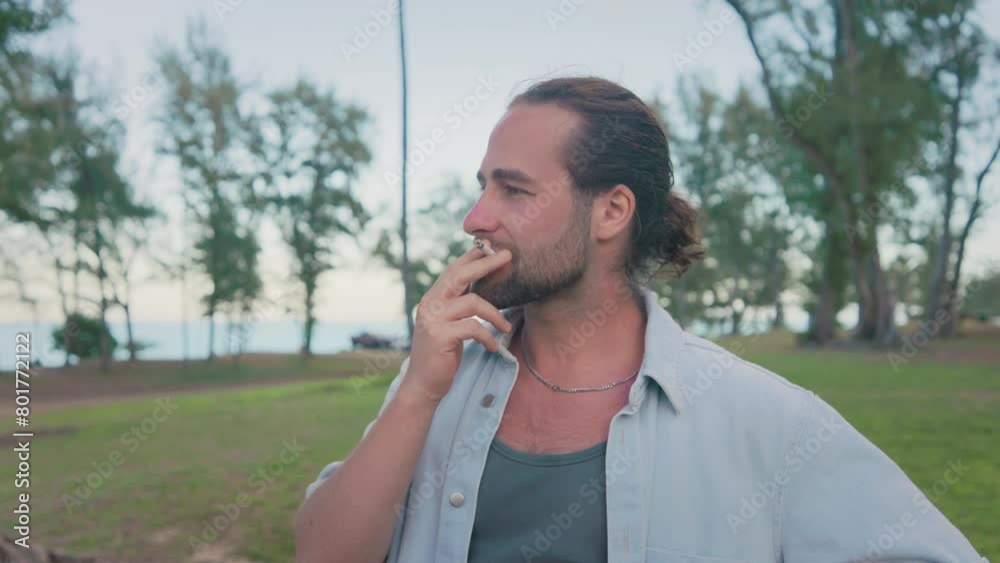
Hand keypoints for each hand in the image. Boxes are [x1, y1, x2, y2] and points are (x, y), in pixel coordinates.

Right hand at [400, 242, 512, 404]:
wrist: (423, 385)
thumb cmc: (442, 355)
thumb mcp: (450, 325)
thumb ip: (459, 306)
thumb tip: (482, 286)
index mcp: (433, 299)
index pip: (453, 271)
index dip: (472, 257)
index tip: (493, 246)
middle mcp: (430, 305)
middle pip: (459, 275)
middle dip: (485, 264)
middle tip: (507, 256)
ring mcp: (433, 320)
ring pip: (472, 302)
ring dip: (495, 314)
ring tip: (506, 326)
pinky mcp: (440, 337)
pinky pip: (473, 327)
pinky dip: (487, 336)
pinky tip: (492, 347)